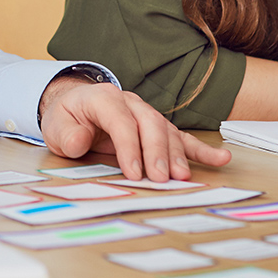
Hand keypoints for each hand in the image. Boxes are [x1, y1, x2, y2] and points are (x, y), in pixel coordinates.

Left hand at [37, 77, 230, 181]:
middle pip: (150, 124)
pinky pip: (181, 137)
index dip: (129, 146)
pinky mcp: (157, 128)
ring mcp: (146, 114)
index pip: (121, 121)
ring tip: (183, 176)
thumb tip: (79, 142)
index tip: (134, 172)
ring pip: (167, 132)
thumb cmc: (68, 119)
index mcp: (104, 98)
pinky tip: (221, 159)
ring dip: (177, 155)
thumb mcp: (56, 126)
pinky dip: (201, 150)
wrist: (75, 108)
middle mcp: (130, 102)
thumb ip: (67, 134)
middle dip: (158, 152)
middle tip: (162, 178)